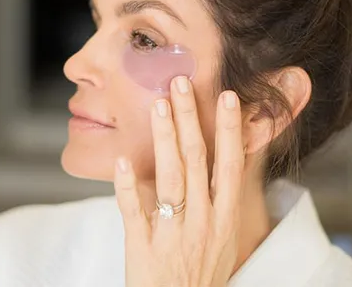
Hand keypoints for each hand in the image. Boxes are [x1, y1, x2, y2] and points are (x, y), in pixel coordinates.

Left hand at [115, 76, 243, 286]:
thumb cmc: (202, 273)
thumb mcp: (223, 236)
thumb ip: (220, 198)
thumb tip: (226, 155)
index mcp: (224, 218)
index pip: (230, 164)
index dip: (229, 129)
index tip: (227, 96)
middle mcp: (202, 221)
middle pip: (196, 161)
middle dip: (189, 119)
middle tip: (180, 82)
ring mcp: (173, 234)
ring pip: (170, 179)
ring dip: (163, 139)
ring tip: (158, 105)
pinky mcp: (143, 247)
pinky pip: (134, 211)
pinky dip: (127, 185)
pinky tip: (122, 159)